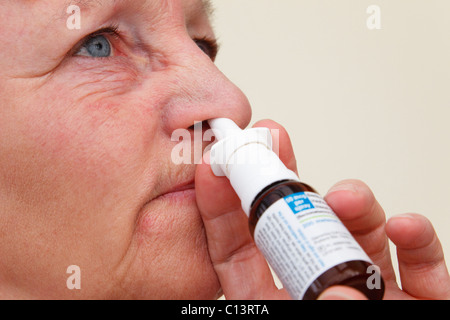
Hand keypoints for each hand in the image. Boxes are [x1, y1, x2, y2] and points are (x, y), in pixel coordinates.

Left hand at [195, 120, 449, 299]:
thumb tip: (343, 295)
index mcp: (276, 306)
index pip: (240, 253)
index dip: (225, 209)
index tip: (214, 168)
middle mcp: (321, 293)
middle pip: (294, 230)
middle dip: (282, 183)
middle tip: (270, 141)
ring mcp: (370, 292)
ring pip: (355, 235)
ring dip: (352, 207)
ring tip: (348, 197)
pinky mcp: (419, 300)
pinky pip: (418, 264)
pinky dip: (415, 242)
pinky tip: (408, 227)